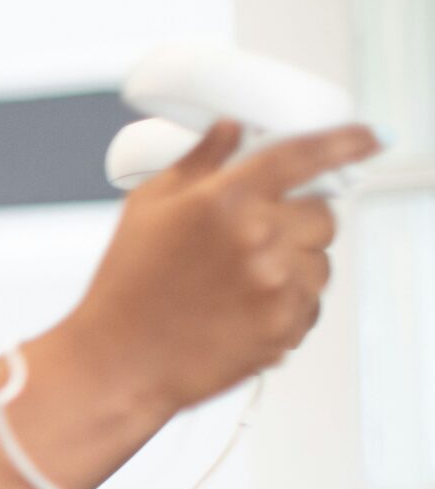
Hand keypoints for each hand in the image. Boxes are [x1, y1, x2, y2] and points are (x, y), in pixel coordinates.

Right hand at [59, 118, 381, 413]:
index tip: (368, 138)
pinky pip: (310, 304)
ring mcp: (276, 284)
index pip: (304, 155)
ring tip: (240, 284)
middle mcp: (258, 236)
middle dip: (298, 222)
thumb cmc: (127, 286)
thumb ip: (199, 162)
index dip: (345, 143)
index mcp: (225, 198)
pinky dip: (287, 305)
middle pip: (322, 215)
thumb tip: (230, 128)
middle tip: (256, 240)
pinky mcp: (285, 324)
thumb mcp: (147, 207)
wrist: (120, 360)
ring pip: (320, 263)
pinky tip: (241, 311)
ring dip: (294, 267)